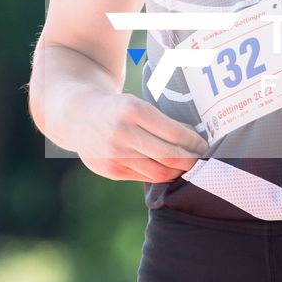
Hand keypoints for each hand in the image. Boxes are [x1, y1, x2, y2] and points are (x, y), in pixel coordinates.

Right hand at [70, 92, 211, 181]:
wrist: (78, 114)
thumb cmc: (117, 108)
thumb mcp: (137, 104)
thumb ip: (162, 123)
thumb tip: (193, 140)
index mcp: (132, 109)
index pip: (175, 135)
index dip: (194, 144)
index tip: (204, 145)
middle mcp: (122, 132)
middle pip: (170, 158)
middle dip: (191, 162)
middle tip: (200, 160)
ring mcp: (114, 154)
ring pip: (158, 173)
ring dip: (176, 172)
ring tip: (184, 167)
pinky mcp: (110, 170)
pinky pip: (143, 178)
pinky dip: (157, 175)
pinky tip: (164, 170)